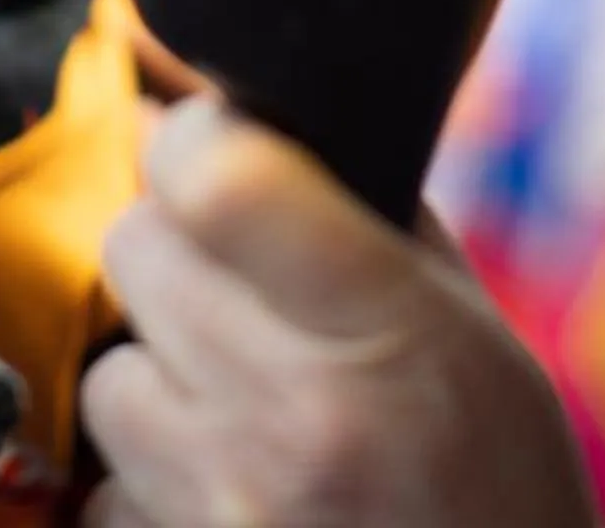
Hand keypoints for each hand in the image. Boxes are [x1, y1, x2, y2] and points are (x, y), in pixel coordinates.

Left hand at [83, 97, 598, 527]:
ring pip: (107, 375)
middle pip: (134, 249)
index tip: (214, 145)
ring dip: (157, 378)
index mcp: (383, 331)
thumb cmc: (502, 491)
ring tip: (239, 411)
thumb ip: (371, 219)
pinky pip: (102, 494)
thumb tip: (253, 115)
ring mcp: (218, 507)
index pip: (215, 176)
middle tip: (235, 287)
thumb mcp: (480, 337)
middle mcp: (290, 418)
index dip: (197, 138)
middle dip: (174, 249)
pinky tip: (226, 496)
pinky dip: (148, 489)